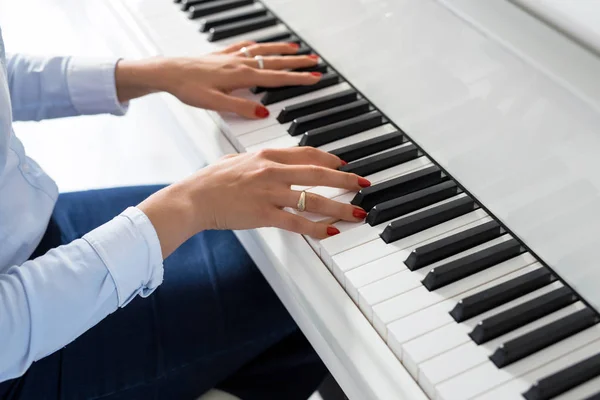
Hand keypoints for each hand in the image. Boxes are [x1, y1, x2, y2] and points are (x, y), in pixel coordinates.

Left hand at [115, 41, 321, 117]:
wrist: (167, 72)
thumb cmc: (187, 88)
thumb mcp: (214, 103)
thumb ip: (240, 109)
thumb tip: (264, 113)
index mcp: (241, 76)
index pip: (276, 78)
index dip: (298, 79)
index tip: (315, 78)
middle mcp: (239, 63)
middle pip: (275, 61)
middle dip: (297, 62)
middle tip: (315, 61)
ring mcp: (231, 57)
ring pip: (262, 51)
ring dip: (281, 49)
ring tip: (296, 48)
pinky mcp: (221, 55)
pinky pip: (246, 46)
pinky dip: (258, 45)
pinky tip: (261, 44)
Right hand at [138, 148, 369, 257]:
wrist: (193, 198)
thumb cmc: (211, 180)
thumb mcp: (237, 159)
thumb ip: (258, 159)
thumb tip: (271, 160)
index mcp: (267, 154)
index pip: (308, 153)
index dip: (330, 158)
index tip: (344, 164)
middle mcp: (273, 170)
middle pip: (319, 173)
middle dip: (345, 180)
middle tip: (363, 184)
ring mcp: (270, 192)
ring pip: (313, 199)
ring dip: (339, 206)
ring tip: (356, 213)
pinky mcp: (264, 214)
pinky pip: (297, 222)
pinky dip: (316, 227)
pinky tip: (330, 231)